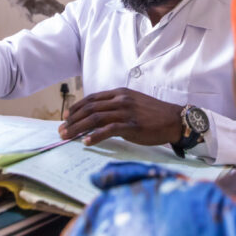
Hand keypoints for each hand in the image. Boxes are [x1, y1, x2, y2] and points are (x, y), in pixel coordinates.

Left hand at [58, 87, 182, 145]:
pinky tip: (87, 142)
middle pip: (90, 108)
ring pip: (95, 118)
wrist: (174, 119)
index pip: (91, 98)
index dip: (76, 107)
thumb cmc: (153, 114)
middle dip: (72, 120)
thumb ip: (115, 106)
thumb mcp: (132, 103)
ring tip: (67, 137)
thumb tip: (97, 116)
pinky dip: (95, 136)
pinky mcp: (132, 125)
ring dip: (78, 128)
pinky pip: (109, 130)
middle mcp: (120, 100)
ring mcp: (126, 112)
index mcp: (119, 93)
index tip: (66, 117)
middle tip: (61, 130)